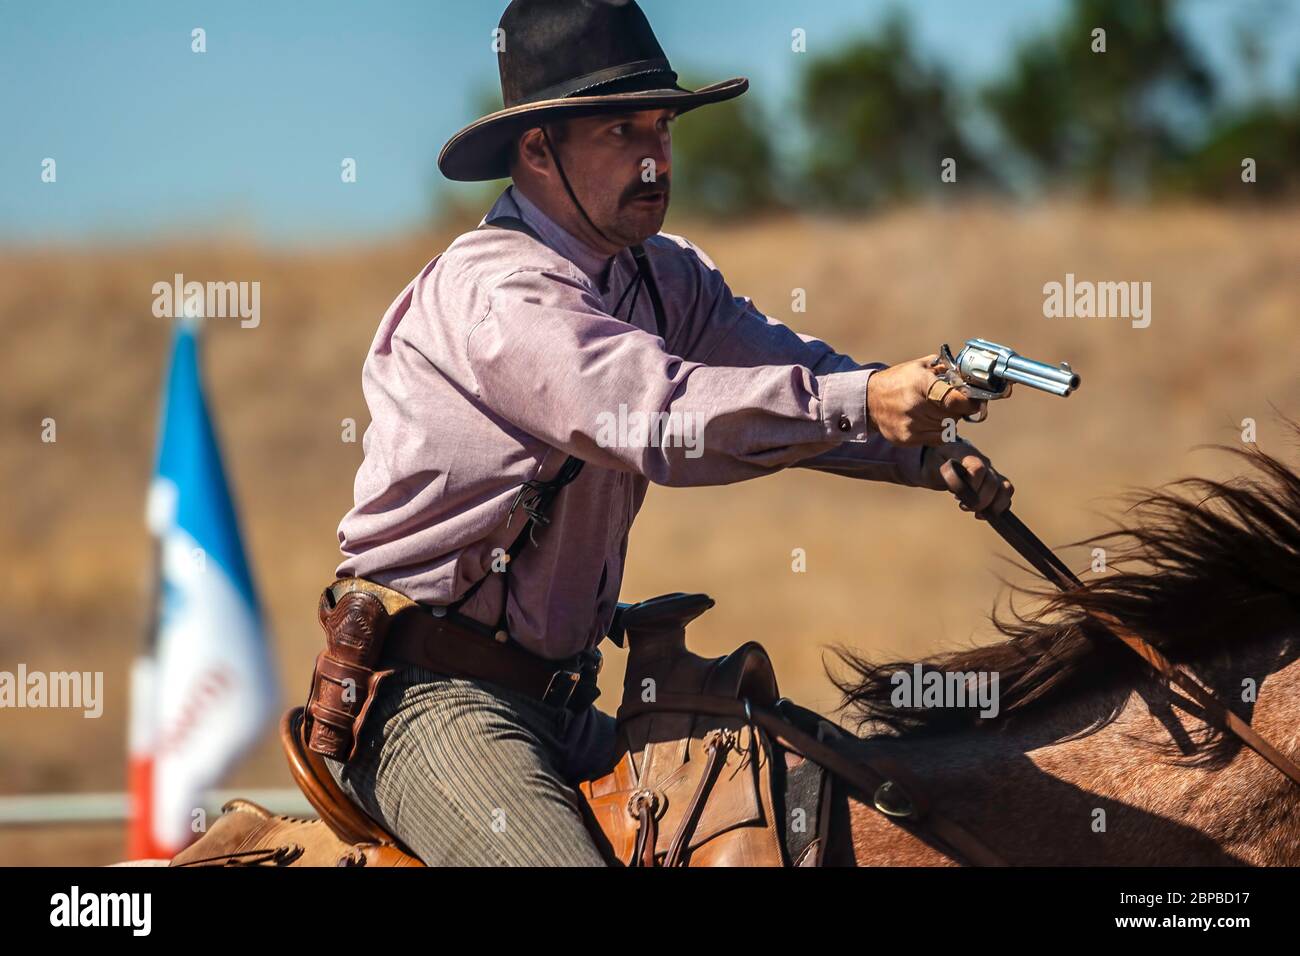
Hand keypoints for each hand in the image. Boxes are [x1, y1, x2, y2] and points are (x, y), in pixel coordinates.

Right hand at [866, 356, 985, 445]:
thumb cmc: (898, 380)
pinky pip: (936, 438)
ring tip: (935, 410)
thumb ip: (945, 369)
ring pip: (947, 428)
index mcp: (921, 384)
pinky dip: (938, 430)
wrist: (869, 400)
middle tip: (951, 403)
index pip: (954, 400)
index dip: (970, 403)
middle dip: (958, 410)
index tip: (976, 402)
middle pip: (953, 415)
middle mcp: (915, 406)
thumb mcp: (920, 366)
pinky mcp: (907, 438)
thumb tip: (969, 378)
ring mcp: (911, 424)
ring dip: (948, 420)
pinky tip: (929, 420)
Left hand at [918, 440, 1013, 517]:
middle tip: (962, 506)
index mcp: (968, 454)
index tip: (957, 496)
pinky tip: (981, 515)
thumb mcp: (933, 465)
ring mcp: (991, 472)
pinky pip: (1005, 495)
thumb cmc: (935, 462)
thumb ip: (947, 474)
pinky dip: (998, 508)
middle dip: (979, 500)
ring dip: (992, 505)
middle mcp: (984, 462)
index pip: (978, 469)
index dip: (971, 485)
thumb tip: (961, 488)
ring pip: (1005, 489)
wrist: (939, 461)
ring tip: (975, 512)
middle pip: (993, 483)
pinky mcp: (995, 483)